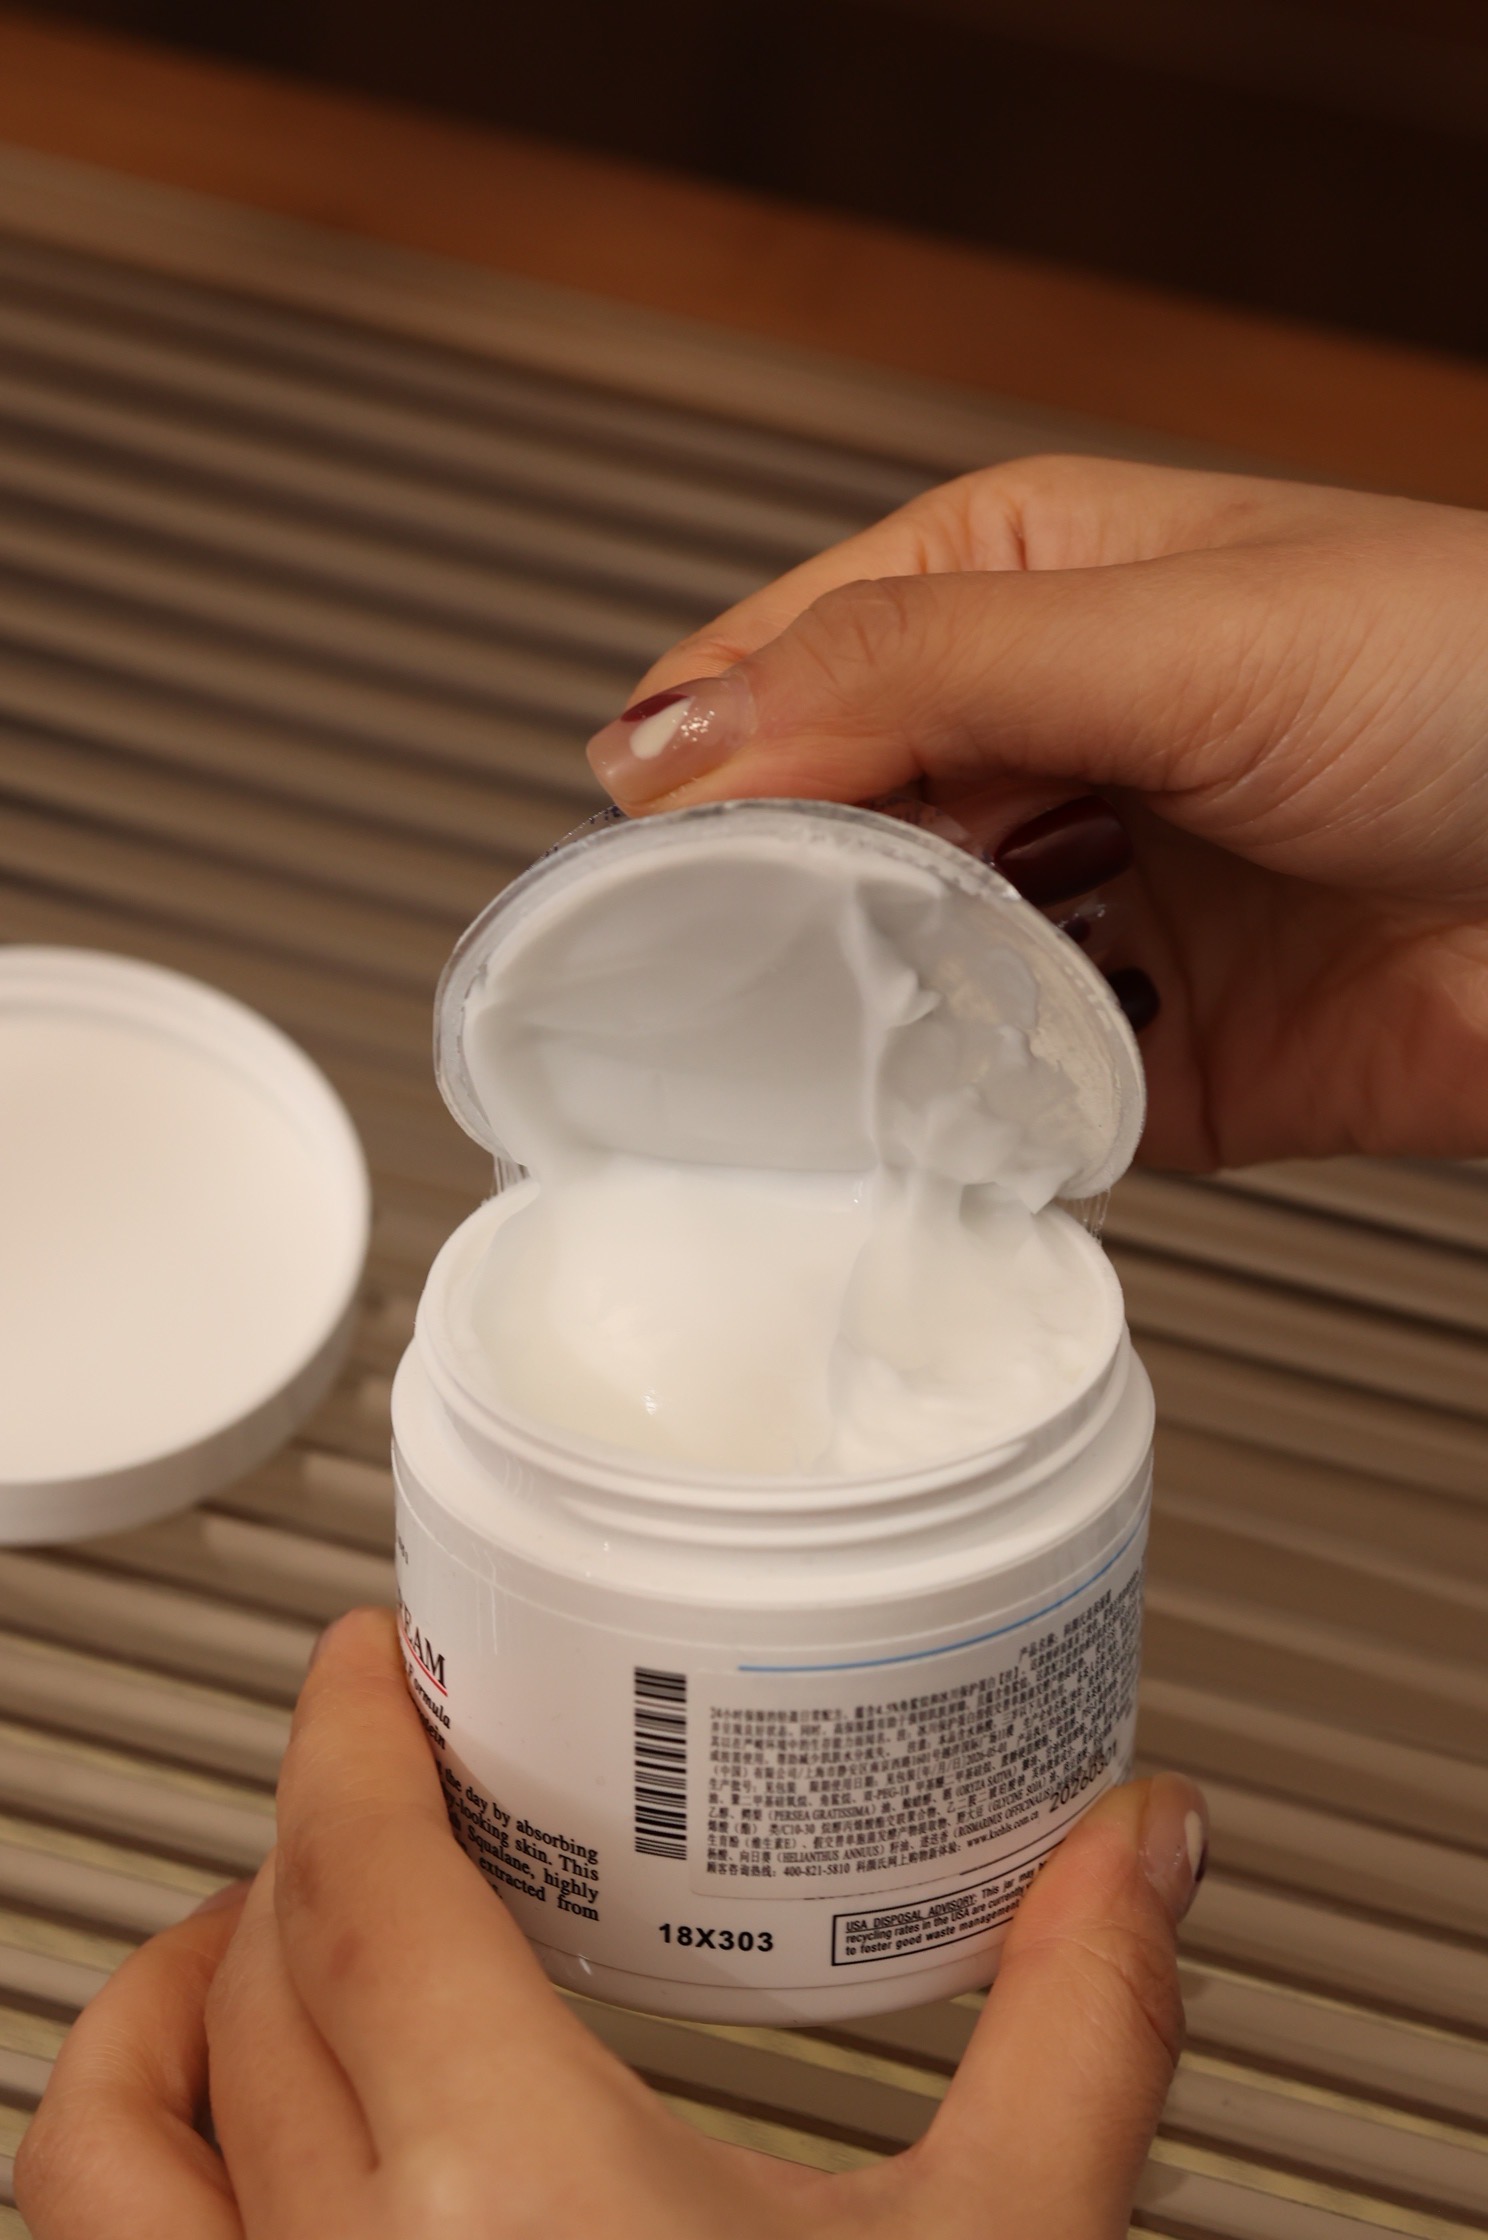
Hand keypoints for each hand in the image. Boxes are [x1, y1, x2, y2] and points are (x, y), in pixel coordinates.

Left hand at [18, 1609, 1206, 2239]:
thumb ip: (1075, 2030)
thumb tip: (1142, 1849)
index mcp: (510, 2209)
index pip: (362, 1893)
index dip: (343, 1745)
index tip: (361, 1669)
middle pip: (257, 1981)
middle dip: (308, 1845)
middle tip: (379, 1787)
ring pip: (104, 2145)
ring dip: (168, 2005)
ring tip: (247, 1939)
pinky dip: (122, 2171)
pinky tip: (210, 2155)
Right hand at [586, 456, 1487, 1169]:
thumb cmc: (1487, 680)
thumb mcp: (1175, 628)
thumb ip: (914, 671)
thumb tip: (673, 731)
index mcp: (1023, 588)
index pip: (788, 665)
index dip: (708, 755)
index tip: (647, 856)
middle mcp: (1045, 749)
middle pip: (824, 832)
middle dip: (776, 901)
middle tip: (731, 968)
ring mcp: (1092, 910)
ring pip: (899, 977)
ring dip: (870, 1018)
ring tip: (843, 1045)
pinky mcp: (1146, 1060)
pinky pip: (1006, 1103)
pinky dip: (972, 1121)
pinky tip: (952, 1119)